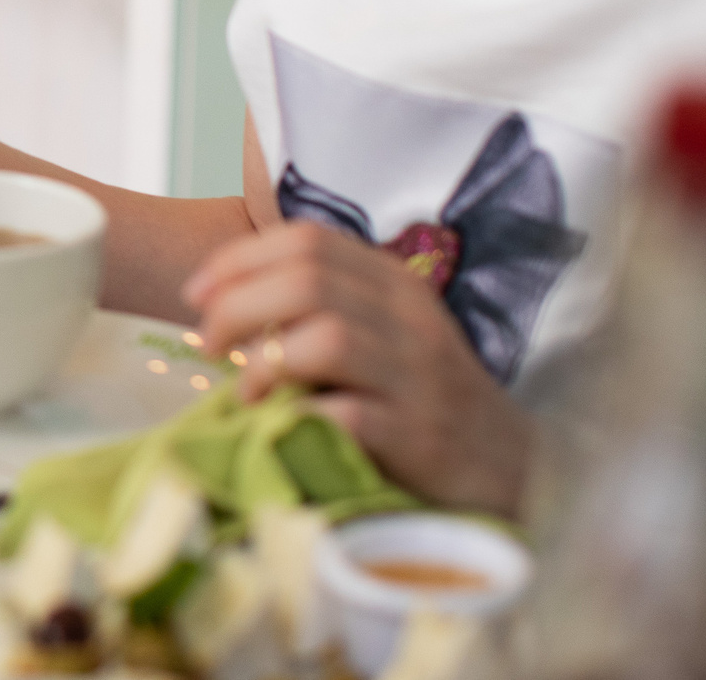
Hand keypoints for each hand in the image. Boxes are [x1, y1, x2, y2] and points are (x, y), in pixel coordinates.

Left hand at [184, 221, 531, 514]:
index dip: (239, 260)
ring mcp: (418, 376)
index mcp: (394, 282)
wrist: (509, 465)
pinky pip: (346, 412)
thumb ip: (319, 306)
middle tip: (207, 342)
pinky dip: (299, 416)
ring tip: (244, 389)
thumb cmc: (421, 395)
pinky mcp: (419, 435)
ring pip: (326, 337)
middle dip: (236, 307)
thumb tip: (219, 304)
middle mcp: (410, 318)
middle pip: (307, 281)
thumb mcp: (381, 332)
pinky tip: (281, 426)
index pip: (307, 240)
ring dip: (265, 361)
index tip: (196, 293)